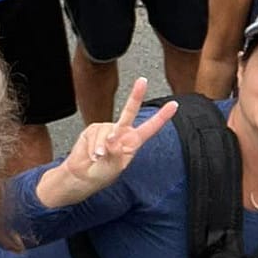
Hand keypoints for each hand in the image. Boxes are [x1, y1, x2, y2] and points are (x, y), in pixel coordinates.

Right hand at [45, 77, 179, 202]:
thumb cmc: (102, 174)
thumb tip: (112, 139)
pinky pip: (95, 135)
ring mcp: (107, 130)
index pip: (150, 128)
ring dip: (101, 148)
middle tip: (142, 81)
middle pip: (130, 112)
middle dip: (136, 95)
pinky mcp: (93, 129)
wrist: (83, 176)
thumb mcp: (115, 167)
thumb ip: (116, 152)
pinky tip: (92, 154)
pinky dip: (93, 147)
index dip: (162, 117)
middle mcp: (121, 132)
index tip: (174, 105)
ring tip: (98, 158)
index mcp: (133, 142)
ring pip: (106, 132)